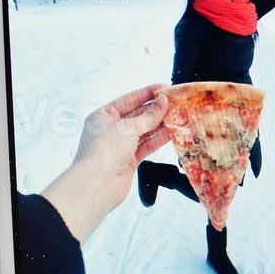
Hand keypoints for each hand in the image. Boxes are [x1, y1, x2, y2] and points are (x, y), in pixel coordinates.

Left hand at [43, 85, 168, 242]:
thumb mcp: (127, 128)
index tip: (165, 88)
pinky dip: (159, 139)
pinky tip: (171, 132)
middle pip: (138, 115)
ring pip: (144, 130)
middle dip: (157, 110)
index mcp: (103, 115)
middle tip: (176, 103)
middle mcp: (111, 129)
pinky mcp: (129, 159)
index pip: (129, 99)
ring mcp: (120, 145)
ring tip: (178, 116)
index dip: (148, 93)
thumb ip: (148, 116)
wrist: (96, 185)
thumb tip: (163, 102)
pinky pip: (147, 145)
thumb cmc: (102, 153)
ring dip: (161, 124)